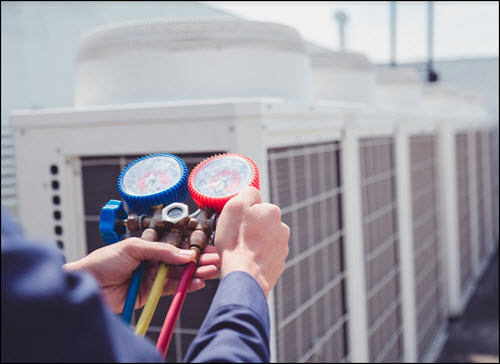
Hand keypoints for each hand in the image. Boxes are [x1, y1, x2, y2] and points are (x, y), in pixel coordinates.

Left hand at [64, 238, 220, 312]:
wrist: (88, 284)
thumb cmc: (103, 261)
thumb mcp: (133, 247)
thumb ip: (161, 251)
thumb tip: (184, 254)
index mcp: (149, 245)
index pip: (176, 245)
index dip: (192, 246)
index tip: (206, 247)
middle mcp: (153, 260)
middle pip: (181, 260)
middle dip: (198, 259)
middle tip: (214, 260)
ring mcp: (154, 276)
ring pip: (180, 274)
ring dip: (196, 272)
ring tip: (210, 271)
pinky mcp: (152, 292)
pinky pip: (173, 289)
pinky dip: (186, 286)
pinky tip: (198, 282)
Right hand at [214, 186, 289, 297]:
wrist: (245, 276)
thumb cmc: (237, 242)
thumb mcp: (235, 206)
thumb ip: (247, 193)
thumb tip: (253, 193)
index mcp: (273, 212)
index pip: (256, 206)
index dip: (242, 214)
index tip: (234, 223)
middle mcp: (282, 228)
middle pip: (261, 223)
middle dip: (249, 228)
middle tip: (235, 237)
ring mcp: (282, 247)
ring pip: (263, 240)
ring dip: (253, 243)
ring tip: (240, 251)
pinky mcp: (278, 264)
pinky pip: (265, 256)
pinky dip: (256, 257)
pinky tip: (246, 261)